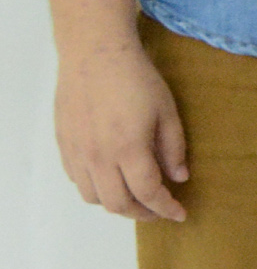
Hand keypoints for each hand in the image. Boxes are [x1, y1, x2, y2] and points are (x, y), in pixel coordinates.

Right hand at [57, 39, 187, 220]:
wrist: (95, 54)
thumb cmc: (137, 79)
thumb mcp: (167, 110)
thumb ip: (173, 148)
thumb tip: (179, 178)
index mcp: (128, 149)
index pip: (148, 193)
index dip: (166, 209)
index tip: (180, 214)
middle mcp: (98, 158)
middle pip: (118, 204)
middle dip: (143, 213)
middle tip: (160, 210)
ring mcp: (77, 153)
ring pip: (94, 197)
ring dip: (117, 204)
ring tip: (136, 198)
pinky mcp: (64, 146)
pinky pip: (77, 180)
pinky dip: (96, 189)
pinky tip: (111, 180)